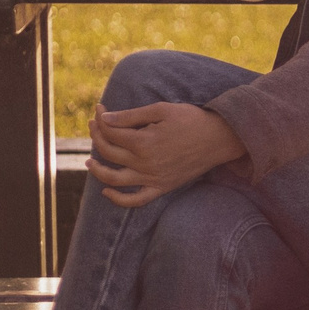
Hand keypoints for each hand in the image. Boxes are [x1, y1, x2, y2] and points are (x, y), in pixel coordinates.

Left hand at [87, 101, 246, 206]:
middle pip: (108, 151)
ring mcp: (153, 178)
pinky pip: (136, 200)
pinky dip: (119, 200)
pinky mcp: (162, 187)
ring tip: (88, 161)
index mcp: (144, 141)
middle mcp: (145, 163)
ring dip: (97, 170)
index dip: (100, 119)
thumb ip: (131, 116)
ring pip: (114, 178)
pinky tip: (107, 191)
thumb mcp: (161, 110)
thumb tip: (104, 119)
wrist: (220, 138)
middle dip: (97, 135)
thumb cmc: (192, 119)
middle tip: (95, 124)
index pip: (110, 132)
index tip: (100, 109)